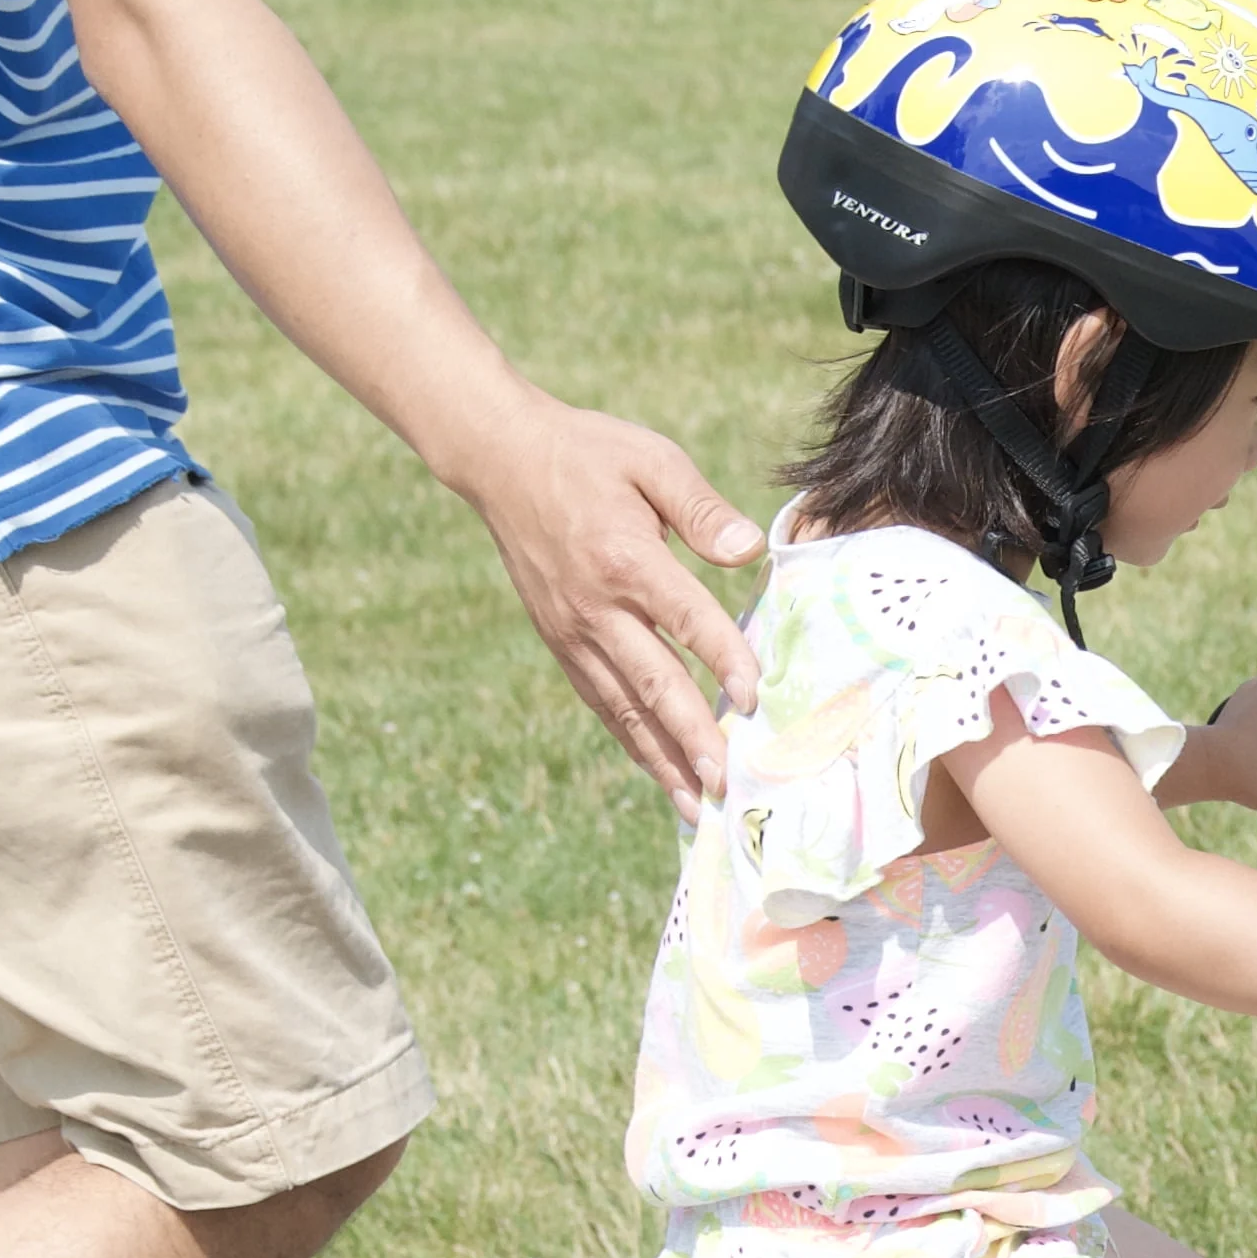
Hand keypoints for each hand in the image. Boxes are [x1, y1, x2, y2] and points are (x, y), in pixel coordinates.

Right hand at [447, 393, 765, 798]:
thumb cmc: (588, 454)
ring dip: (662, 758)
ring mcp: (572, 631)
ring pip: (623, 707)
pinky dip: (631, 740)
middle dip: (692, 738)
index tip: (754, 699)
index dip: (722, 659)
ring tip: (697, 803)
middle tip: (727, 783)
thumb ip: (701, 508)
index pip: (685, 618)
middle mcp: (596, 607)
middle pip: (654, 682)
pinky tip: (660, 770)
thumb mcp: (651, 460)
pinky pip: (600, 701)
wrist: (502, 460)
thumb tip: (749, 549)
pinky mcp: (559, 642)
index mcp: (625, 558)